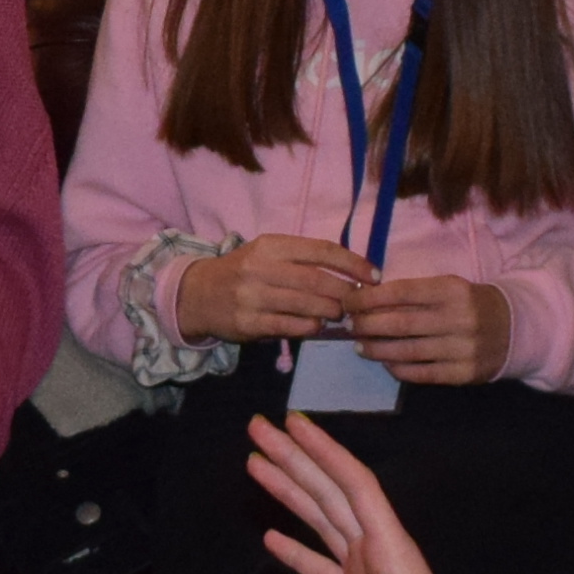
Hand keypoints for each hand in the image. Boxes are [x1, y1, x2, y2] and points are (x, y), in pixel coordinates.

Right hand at [172, 232, 381, 345]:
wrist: (198, 295)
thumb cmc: (243, 272)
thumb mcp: (268, 254)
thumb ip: (303, 260)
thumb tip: (352, 274)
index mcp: (270, 245)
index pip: (322, 250)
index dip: (353, 264)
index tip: (375, 275)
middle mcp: (260, 268)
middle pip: (318, 280)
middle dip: (346, 293)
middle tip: (357, 302)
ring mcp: (252, 297)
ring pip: (307, 306)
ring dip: (331, 313)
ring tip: (338, 315)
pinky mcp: (248, 323)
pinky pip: (291, 327)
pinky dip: (310, 328)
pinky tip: (316, 326)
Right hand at [244, 411, 516, 573]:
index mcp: (393, 552)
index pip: (355, 487)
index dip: (325, 452)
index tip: (294, 423)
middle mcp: (377, 555)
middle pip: (331, 495)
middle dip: (296, 460)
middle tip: (258, 429)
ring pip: (322, 523)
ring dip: (291, 494)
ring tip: (256, 465)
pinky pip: (319, 568)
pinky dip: (295, 551)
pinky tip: (271, 537)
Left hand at [339, 266, 510, 387]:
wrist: (513, 329)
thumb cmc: (469, 304)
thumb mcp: (447, 288)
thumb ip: (413, 294)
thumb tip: (366, 298)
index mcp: (453, 290)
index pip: (402, 292)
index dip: (369, 298)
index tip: (348, 301)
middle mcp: (459, 319)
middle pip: (400, 324)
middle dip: (367, 325)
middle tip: (348, 325)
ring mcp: (463, 349)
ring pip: (407, 351)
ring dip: (376, 349)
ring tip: (359, 345)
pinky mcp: (464, 373)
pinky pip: (421, 373)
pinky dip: (397, 368)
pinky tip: (385, 362)